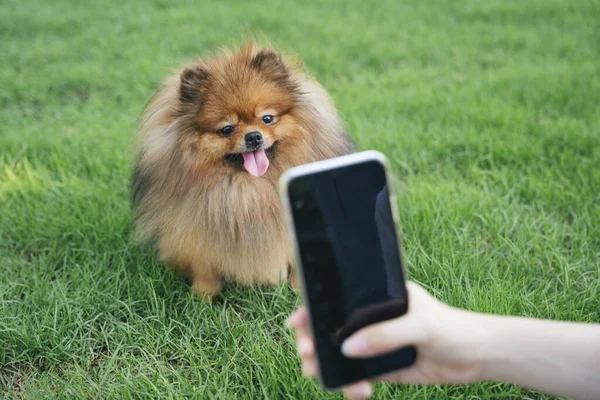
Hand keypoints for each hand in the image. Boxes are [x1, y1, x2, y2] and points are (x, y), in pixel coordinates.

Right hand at [287, 281, 487, 398]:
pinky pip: (358, 376)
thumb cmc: (452, 327)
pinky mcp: (383, 368)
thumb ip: (386, 334)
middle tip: (307, 353)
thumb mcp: (421, 325)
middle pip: (330, 328)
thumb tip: (347, 349)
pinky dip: (351, 385)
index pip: (338, 298)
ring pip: (340, 354)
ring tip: (318, 375)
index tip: (297, 321)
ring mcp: (375, 344)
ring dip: (325, 364)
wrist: (477, 357)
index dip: (313, 308)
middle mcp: (371, 319)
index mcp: (377, 297)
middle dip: (313, 340)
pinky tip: (359, 392)